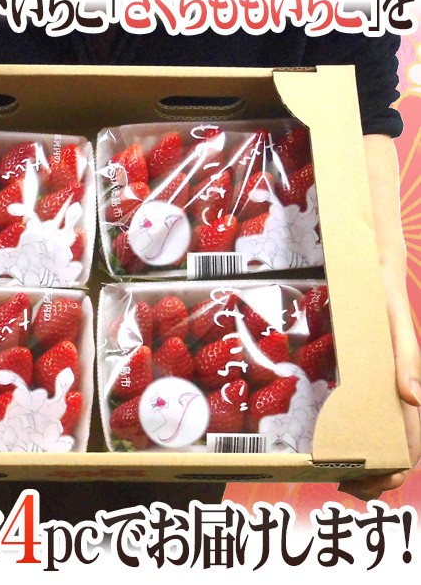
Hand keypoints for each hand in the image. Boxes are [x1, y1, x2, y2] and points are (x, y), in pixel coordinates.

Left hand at [338, 273, 420, 499]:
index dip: (391, 473)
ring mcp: (387, 385)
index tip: (362, 487)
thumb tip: (415, 397)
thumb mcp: (396, 326)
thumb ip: (408, 358)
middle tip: (345, 488)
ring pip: (387, 436)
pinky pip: (373, 414)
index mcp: (407, 385)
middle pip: (399, 449)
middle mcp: (400, 390)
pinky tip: (343, 443)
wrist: (376, 270)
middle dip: (377, 476)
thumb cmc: (385, 298)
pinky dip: (363, 438)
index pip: (410, 445)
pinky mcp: (373, 376)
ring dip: (371, 463)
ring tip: (344, 477)